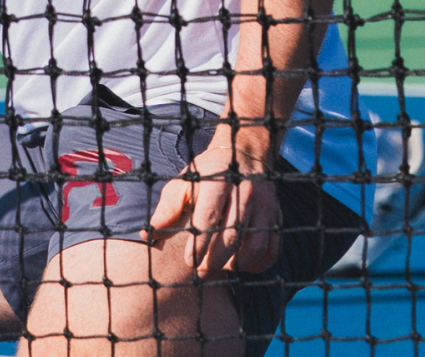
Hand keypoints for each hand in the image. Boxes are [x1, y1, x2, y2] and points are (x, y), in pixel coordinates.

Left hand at [147, 144, 282, 275]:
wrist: (243, 154)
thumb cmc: (207, 173)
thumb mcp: (183, 182)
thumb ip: (167, 208)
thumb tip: (148, 234)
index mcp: (218, 181)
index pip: (210, 215)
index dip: (200, 242)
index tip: (190, 261)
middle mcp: (245, 192)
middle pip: (233, 234)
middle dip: (215, 259)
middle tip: (201, 270)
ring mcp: (265, 205)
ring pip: (256, 245)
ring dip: (237, 264)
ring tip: (220, 269)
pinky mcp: (276, 216)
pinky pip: (272, 248)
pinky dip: (258, 264)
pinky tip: (242, 265)